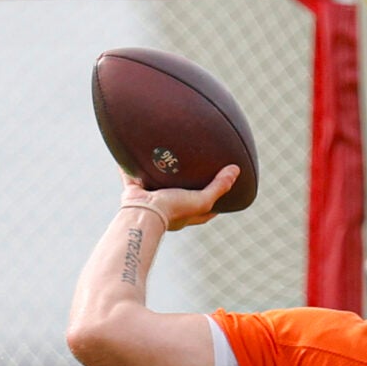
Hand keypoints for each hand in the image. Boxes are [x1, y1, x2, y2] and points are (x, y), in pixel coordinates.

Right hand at [122, 165, 239, 230]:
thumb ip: (219, 187)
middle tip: (194, 168)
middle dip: (186, 184)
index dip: (215, 199)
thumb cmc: (174, 210)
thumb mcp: (202, 200)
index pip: (206, 209)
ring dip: (159, 173)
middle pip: (181, 194)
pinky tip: (132, 151)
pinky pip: (132, 175)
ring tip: (165, 155)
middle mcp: (169, 207)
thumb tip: (236, 170)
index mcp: (186, 214)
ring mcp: (151, 199)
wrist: (142, 213)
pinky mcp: (135, 190)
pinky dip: (130, 166)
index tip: (223, 186)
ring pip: (156, 183)